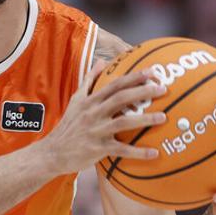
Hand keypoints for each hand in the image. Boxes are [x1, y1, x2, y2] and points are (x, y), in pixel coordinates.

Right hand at [39, 62, 166, 174]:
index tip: (151, 72)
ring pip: (123, 121)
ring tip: (163, 117)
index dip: (133, 77)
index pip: (114, 85)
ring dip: (144, 119)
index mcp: (90, 101)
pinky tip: (154, 153)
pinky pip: (121, 150)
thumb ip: (89, 81)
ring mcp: (95, 131)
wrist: (52, 152)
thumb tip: (101, 62)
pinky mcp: (97, 149)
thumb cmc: (68, 126)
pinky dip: (138, 152)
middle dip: (142, 92)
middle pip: (120, 98)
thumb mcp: (75, 101)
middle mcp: (93, 113)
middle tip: (163, 89)